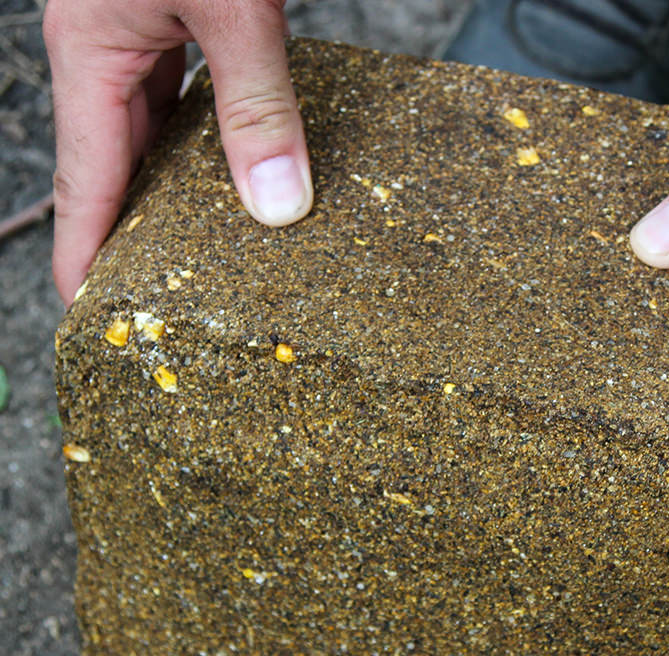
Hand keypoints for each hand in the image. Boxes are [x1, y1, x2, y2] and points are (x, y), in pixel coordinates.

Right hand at [43, 0, 312, 305]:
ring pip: (149, 134)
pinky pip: (180, 100)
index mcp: (90, 52)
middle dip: (132, 232)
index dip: (84, 252)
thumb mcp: (233, 10)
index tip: (90, 307)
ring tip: (201, 247)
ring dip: (172, 188)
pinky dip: (202, 142)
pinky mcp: (175, 19)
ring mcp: (136, 33)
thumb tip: (279, 204)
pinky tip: (231, 170)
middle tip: (158, 293)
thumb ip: (256, 104)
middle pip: (114, 167)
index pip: (84, 182)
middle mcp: (104, 49)